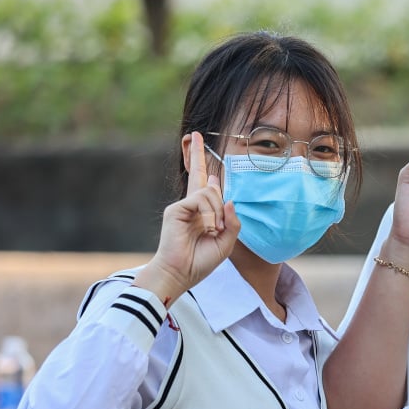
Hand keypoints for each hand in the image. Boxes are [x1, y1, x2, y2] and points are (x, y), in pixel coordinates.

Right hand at [136, 131, 239, 303]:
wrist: (181, 274)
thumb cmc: (201, 261)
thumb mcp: (225, 242)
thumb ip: (232, 221)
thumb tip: (230, 199)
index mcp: (203, 213)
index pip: (205, 186)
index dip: (204, 170)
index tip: (204, 154)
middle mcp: (192, 206)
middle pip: (195, 174)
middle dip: (196, 154)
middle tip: (195, 134)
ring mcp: (182, 206)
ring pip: (211, 193)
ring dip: (218, 212)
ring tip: (215, 230)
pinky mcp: (176, 209)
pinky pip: (201, 200)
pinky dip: (210, 214)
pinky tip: (208, 228)